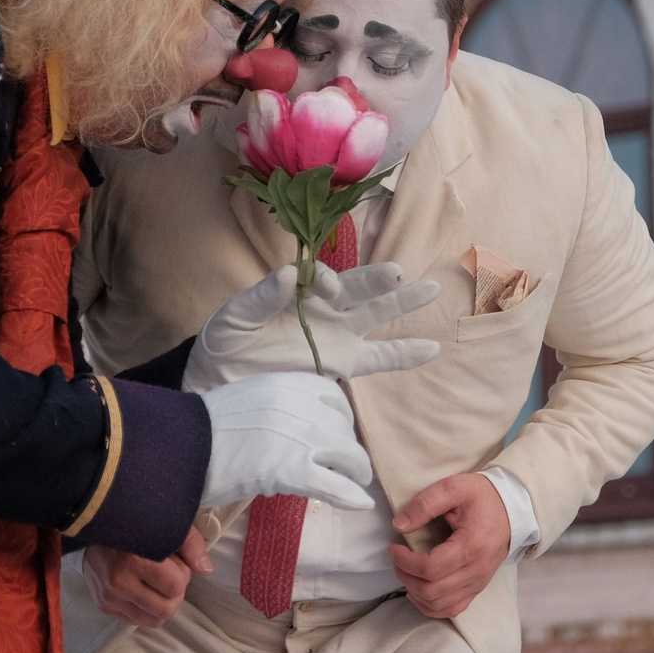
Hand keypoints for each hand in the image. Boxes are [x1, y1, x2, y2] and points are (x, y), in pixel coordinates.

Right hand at [82, 527, 211, 628]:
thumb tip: (206, 570)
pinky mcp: (103, 606)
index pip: (175, 588)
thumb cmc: (135, 526)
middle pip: (166, 610)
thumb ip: (190, 545)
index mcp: (135, 558)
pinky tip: (143, 590)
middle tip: (168, 576)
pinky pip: (137, 622)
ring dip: (161, 605)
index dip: (182, 576)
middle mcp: (119, 581)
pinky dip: (146, 610)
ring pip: (153, 620)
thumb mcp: (166, 525)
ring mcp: (109, 597)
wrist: (91, 528)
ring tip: (156, 584)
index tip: (175, 562)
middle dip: (174, 594)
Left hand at [185, 261, 440, 389]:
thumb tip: (289, 275)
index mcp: (299, 289)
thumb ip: (262, 296)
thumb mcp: (237, 315)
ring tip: (431, 289)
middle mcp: (323, 308)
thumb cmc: (227, 339)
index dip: (330, 280)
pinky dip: (403, 354)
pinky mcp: (341, 364)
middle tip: (401, 271)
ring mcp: (336, 336)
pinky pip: (378, 358)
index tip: (328, 288)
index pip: (323, 278)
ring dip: (402, 303)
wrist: (222, 380)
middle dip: (380, 279)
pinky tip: (431, 348)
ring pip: (376, 316)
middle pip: (359, 289)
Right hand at [200, 371, 374, 509]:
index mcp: (287, 383)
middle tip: (344, 465)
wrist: (180, 447)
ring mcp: (299, 438)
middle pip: (344, 428)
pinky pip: (336, 485)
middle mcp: (300, 405)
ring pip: (349, 456)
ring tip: (355, 484)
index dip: (341, 419)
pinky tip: (360, 503)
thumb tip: (297, 423)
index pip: (334, 397)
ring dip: (356, 472)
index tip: (338, 435)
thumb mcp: (248, 398)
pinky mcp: (292, 471)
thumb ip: (278, 404)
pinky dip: (352, 496)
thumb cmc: (203, 428)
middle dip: (348, 448)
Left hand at [388, 473, 509, 619]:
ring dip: (415, 592)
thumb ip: (425, 504)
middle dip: (406, 576)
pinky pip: (452, 609)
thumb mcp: (453, 488)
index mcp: (471, 547)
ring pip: (440, 605)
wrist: (512, 508)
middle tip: (397, 558)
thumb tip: (399, 526)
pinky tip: (418, 591)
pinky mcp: (477, 588)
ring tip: (406, 571)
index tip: (394, 547)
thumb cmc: (483, 497)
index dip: (405, 562)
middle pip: (432, 591)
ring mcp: (479, 583)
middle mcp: (477, 571)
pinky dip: (430, 605)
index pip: (431, 569)